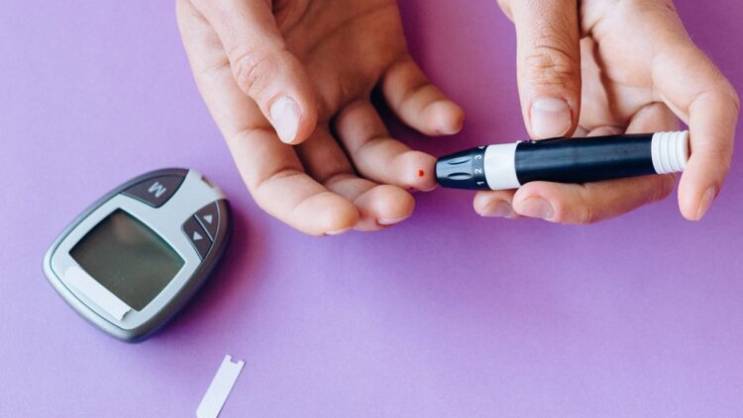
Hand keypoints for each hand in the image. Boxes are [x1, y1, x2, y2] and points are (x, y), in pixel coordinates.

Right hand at [176, 0, 463, 234]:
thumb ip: (254, 59)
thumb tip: (291, 127)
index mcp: (245, 97)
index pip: (272, 176)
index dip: (305, 208)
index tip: (343, 220)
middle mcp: (295, 100)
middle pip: (329, 173)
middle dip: (363, 199)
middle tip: (397, 207)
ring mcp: (339, 79)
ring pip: (374, 145)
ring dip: (401, 167)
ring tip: (428, 171)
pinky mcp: (379, 52)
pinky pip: (408, 95)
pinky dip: (430, 113)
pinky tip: (446, 119)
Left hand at [475, 0, 738, 222]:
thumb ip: (548, 53)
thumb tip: (549, 128)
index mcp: (656, 45)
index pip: (707, 106)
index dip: (707, 158)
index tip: (691, 206)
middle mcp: (643, 88)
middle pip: (644, 166)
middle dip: (591, 198)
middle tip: (527, 200)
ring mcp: (613, 110)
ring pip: (602, 179)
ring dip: (552, 201)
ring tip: (491, 202)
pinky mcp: (581, 123)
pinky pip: (565, 169)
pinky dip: (531, 185)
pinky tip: (493, 192)